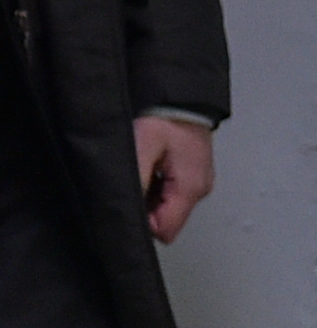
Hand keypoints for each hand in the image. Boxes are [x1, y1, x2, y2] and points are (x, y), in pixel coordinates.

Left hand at [137, 114, 213, 243]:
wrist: (181, 98)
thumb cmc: (165, 117)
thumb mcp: (142, 147)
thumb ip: (137, 181)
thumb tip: (130, 207)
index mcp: (190, 187)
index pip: (165, 230)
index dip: (143, 223)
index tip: (128, 205)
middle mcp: (199, 188)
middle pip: (166, 220)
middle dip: (145, 210)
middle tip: (133, 183)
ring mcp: (198, 181)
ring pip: (168, 208)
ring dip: (150, 198)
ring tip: (141, 172)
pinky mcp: (193, 174)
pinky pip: (172, 192)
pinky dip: (157, 187)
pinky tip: (149, 168)